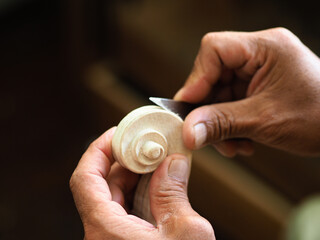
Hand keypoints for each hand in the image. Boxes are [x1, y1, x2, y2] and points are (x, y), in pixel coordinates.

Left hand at [70, 128, 214, 239]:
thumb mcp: (186, 233)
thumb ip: (174, 193)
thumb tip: (174, 162)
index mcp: (106, 230)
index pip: (85, 178)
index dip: (97, 150)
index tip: (117, 132)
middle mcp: (103, 234)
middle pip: (102, 184)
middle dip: (125, 159)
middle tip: (146, 142)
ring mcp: (115, 239)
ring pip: (116, 197)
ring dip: (137, 175)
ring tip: (159, 158)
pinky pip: (129, 211)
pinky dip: (143, 193)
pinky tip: (161, 181)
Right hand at [174, 27, 319, 156]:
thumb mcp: (265, 120)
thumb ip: (222, 123)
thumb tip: (187, 132)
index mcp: (266, 47)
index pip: (215, 50)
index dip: (196, 78)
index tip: (188, 107)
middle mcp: (259, 56)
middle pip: (213, 75)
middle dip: (208, 109)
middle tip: (205, 134)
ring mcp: (258, 73)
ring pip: (219, 94)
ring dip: (219, 123)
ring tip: (231, 145)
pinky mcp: (257, 90)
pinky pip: (230, 104)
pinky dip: (229, 126)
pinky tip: (240, 142)